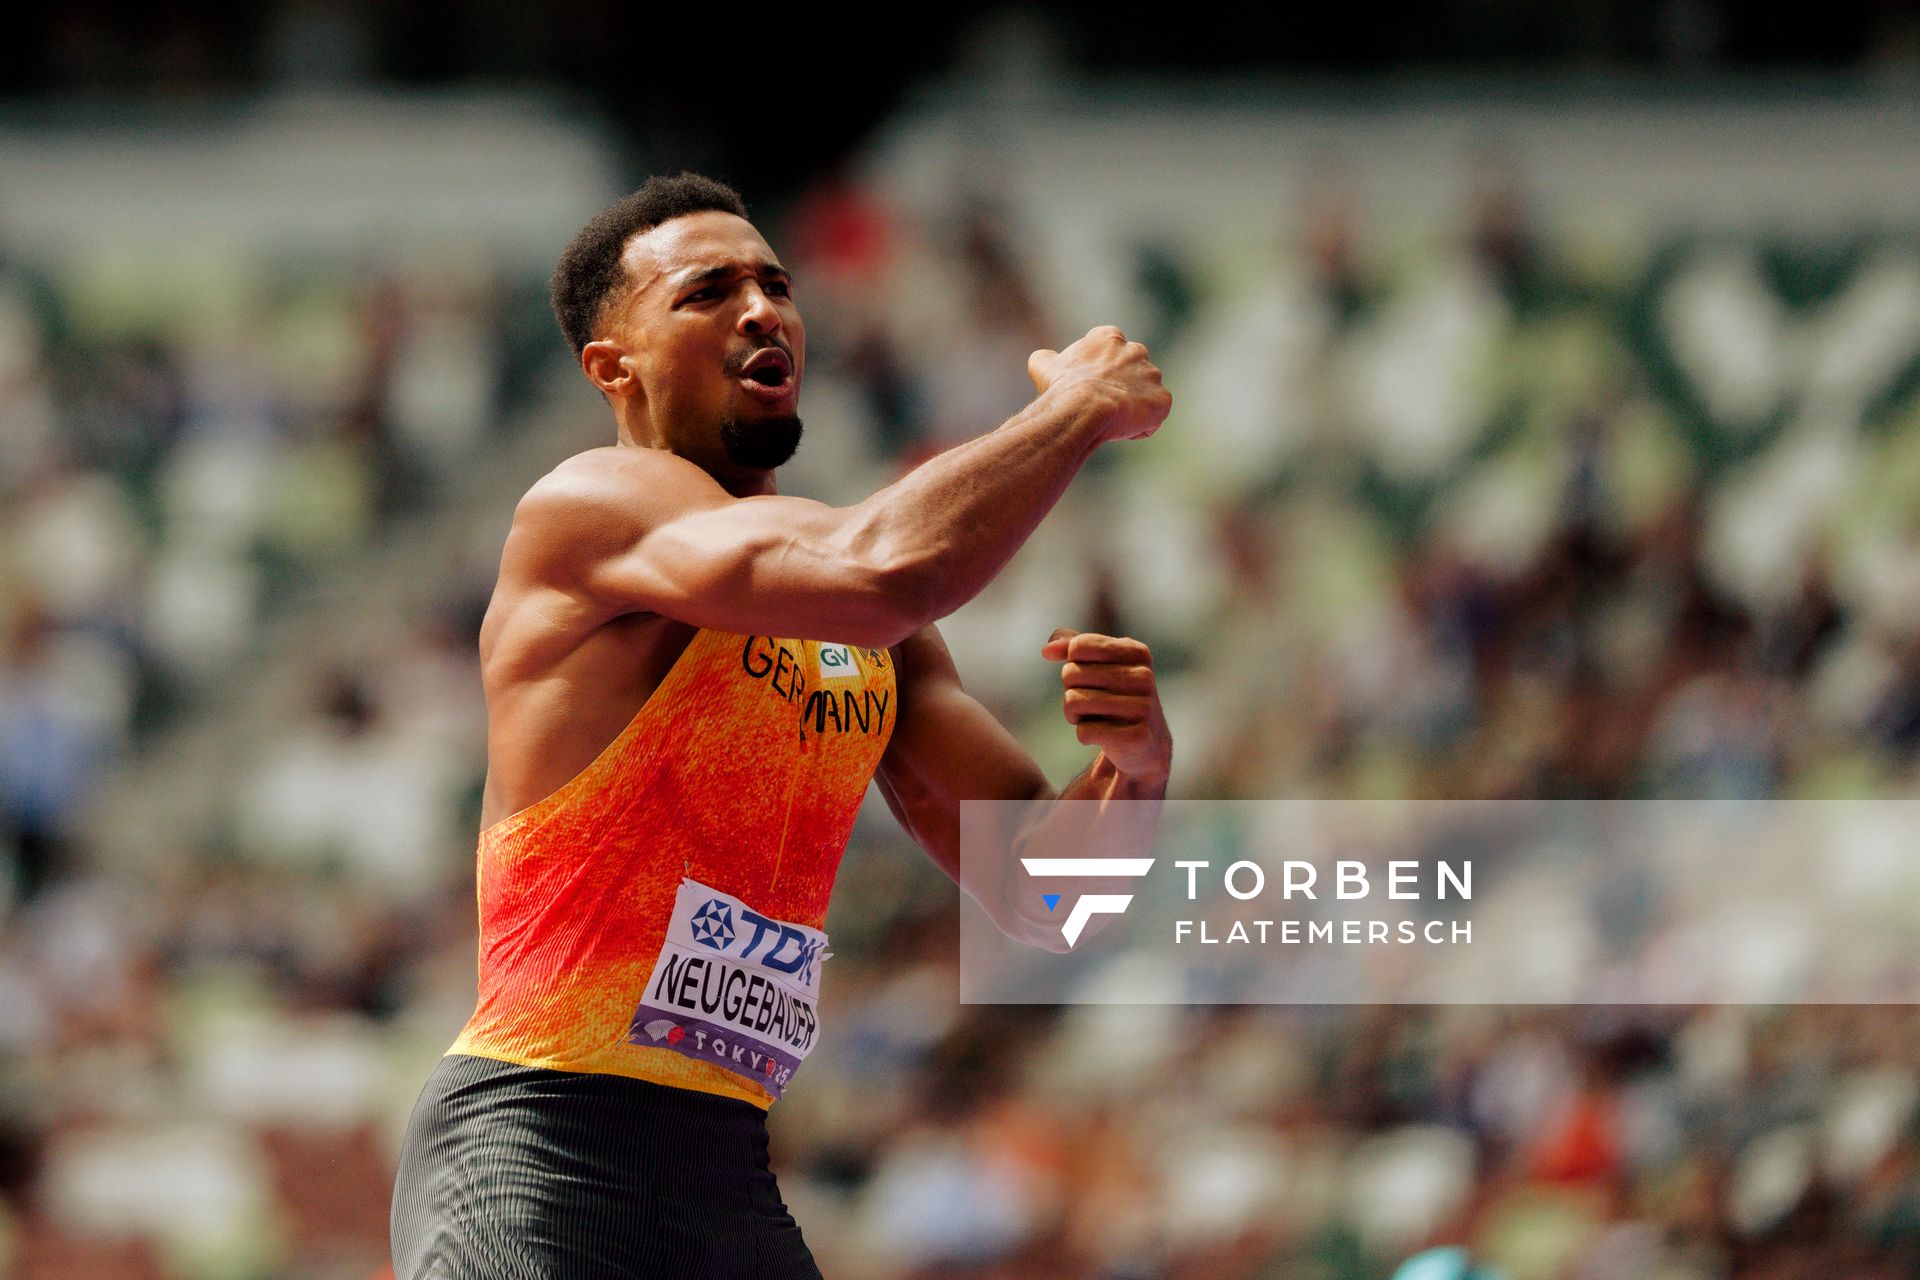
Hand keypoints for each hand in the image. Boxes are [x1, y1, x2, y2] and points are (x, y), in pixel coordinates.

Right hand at [1027, 326, 1171, 442]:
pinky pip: (1153, 419)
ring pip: (1143, 397)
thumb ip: (1046, 358)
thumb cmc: (1063, 388)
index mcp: (1109, 337)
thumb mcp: (1044, 367)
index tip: (1088, 390)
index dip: (1099, 377)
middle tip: (1101, 407)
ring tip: (1110, 421)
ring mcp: (1152, 375)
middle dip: (1120, 390)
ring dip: (1131, 410)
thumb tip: (1042, 358)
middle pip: (1131, 375)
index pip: (1110, 357)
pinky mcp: (1162, 399)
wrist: (1084, 407)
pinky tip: (1120, 429)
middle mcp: (1136, 350)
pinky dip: (1140, 428)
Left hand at [1042, 628, 1171, 782]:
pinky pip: (1084, 731)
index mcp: (1137, 652)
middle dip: (1071, 690)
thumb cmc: (1115, 696)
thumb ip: (1071, 644)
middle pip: (1070, 673)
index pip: (1078, 646)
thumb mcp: (1099, 663)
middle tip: (1091, 702)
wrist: (1144, 743)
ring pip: (1073, 702)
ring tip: (1094, 717)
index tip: (1090, 676)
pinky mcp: (1136, 737)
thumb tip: (1047, 651)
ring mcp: (1143, 707)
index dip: (1073, 663)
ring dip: (1074, 713)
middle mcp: (1143, 677)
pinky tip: (1103, 735)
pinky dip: (1085, 735)